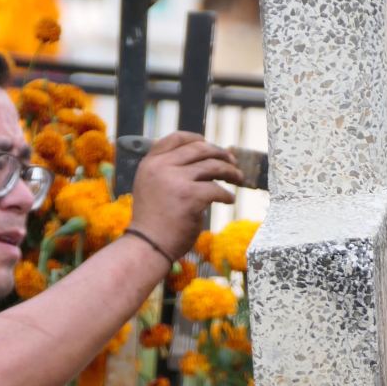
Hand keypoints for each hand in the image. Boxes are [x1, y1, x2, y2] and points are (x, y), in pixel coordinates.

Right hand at [130, 132, 244, 259]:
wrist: (147, 247)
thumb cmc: (153, 223)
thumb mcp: (152, 188)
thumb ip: (169, 172)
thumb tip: (203, 161)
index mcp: (150, 163)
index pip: (176, 138)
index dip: (196, 138)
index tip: (210, 145)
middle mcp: (161, 167)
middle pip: (198, 149)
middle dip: (219, 153)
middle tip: (232, 161)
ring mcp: (175, 180)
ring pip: (212, 166)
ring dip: (230, 171)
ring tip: (238, 178)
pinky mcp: (190, 196)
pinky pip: (216, 189)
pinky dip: (226, 195)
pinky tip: (229, 200)